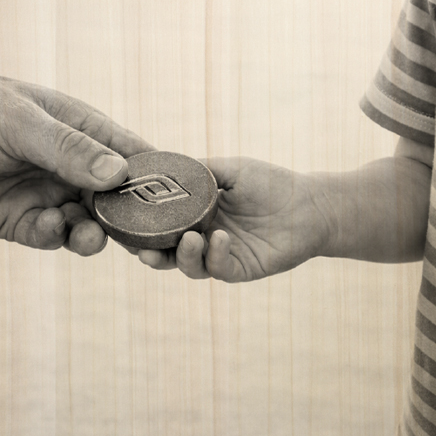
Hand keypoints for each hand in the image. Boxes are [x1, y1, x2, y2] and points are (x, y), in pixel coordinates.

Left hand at [0, 37, 152, 255]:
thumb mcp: (20, 122)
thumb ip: (68, 149)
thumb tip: (119, 174)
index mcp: (82, 131)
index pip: (134, 157)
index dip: (159, 181)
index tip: (183, 204)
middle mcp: (70, 166)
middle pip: (117, 200)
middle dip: (131, 220)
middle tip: (144, 239)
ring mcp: (45, 195)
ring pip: (87, 225)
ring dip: (93, 233)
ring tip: (89, 234)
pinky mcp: (17, 222)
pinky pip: (49, 238)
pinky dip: (55, 238)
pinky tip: (49, 229)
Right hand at [135, 157, 327, 281]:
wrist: (312, 205)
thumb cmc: (272, 183)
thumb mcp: (230, 169)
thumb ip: (197, 171)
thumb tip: (161, 166)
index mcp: (195, 214)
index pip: (160, 225)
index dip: (140, 228)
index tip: (124, 223)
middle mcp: (202, 237)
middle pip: (166, 252)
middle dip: (150, 253)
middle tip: (142, 250)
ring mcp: (219, 255)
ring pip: (188, 265)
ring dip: (183, 255)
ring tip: (190, 238)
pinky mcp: (239, 269)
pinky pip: (218, 268)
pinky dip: (215, 255)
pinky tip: (221, 238)